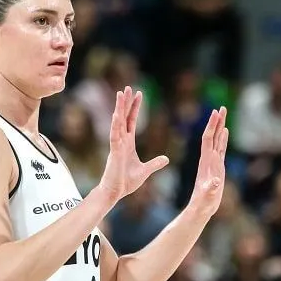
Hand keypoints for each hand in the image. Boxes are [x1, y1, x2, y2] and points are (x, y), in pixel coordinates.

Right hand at [98, 87, 168, 203]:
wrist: (116, 193)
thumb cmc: (126, 182)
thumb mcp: (145, 171)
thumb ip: (155, 164)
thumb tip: (166, 159)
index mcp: (128, 143)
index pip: (131, 121)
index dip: (135, 107)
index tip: (139, 94)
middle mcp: (121, 141)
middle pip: (123, 117)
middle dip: (126, 102)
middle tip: (128, 87)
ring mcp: (117, 145)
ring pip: (118, 122)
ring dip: (119, 108)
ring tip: (120, 94)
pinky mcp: (114, 152)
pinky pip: (114, 136)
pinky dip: (115, 125)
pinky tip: (116, 115)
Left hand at [188, 107, 228, 216]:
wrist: (200, 209)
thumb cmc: (203, 203)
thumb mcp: (207, 196)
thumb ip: (211, 189)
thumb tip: (216, 182)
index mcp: (205, 162)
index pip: (208, 139)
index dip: (211, 126)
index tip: (215, 113)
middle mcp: (208, 159)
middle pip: (213, 136)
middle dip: (217, 121)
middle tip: (222, 107)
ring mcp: (213, 162)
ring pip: (217, 140)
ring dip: (220, 127)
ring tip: (223, 114)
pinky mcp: (218, 167)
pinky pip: (221, 149)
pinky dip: (223, 139)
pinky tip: (225, 132)